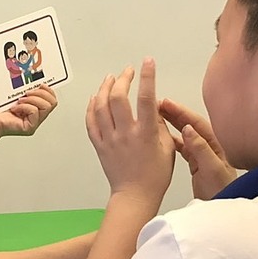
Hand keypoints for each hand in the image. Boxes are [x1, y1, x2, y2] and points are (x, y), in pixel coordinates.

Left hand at [0, 84, 57, 137]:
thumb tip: (33, 79)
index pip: (51, 99)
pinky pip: (35, 112)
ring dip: (33, 99)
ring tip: (20, 100)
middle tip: (27, 92)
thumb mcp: (14, 94)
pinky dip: (25, 106)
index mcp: (35, 107)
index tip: (40, 84)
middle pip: (52, 102)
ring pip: (46, 106)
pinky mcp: (29, 128)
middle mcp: (36, 116)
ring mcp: (34, 123)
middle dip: (41, 93)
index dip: (48, 90)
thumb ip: (25, 89)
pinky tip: (15, 108)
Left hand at [86, 59, 174, 204]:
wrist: (134, 195)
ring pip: (100, 107)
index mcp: (145, 134)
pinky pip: (90, 122)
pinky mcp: (99, 146)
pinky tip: (95, 97)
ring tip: (110, 78)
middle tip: (128, 71)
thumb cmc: (155, 175)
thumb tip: (154, 106)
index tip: (147, 62)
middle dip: (123, 79)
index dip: (147, 77)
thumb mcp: (167, 148)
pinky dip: (91, 107)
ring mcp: (109, 140)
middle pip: (118, 98)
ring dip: (105, 88)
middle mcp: (125, 134)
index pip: (146, 99)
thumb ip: (160, 124)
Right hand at [159, 99, 236, 199]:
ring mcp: (202, 154)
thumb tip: (188, 129)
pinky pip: (182, 147)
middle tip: (158, 105)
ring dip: (172, 124)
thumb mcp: (212, 168)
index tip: (167, 104)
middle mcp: (209, 146)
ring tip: (157, 116)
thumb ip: (201, 148)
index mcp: (215, 144)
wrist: (223, 206)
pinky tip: (162, 137)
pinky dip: (172, 140)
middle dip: (174, 113)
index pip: (196, 123)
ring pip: (184, 134)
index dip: (181, 111)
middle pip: (190, 125)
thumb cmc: (222, 190)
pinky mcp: (196, 163)